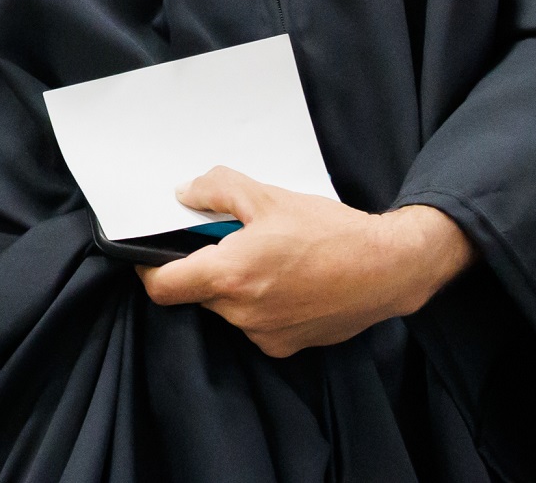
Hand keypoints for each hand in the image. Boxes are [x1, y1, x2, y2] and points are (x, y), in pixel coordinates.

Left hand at [136, 167, 471, 356]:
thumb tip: (184, 193)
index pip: (162, 287)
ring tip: (266, 257)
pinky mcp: (286, 346)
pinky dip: (258, 302)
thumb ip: (216, 190)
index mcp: (230, 276)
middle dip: (202, 267)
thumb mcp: (268, 196)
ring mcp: (265, 334)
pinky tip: (285, 279)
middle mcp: (242, 313)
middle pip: (196, 293)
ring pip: (226, 308)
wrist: (388, 269)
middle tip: (226, 240)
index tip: (151, 253)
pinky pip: (254, 323)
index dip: (147, 269)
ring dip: (233, 284)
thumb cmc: (331, 233)